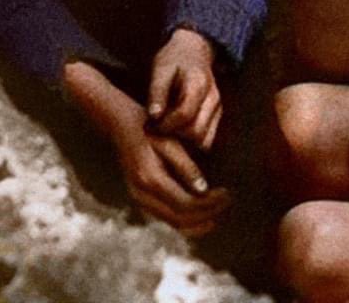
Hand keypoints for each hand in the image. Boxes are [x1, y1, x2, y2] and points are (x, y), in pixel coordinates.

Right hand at [110, 117, 230, 235]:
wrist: (121, 126)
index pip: (184, 204)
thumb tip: (203, 189)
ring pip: (172, 222)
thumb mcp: (169, 141)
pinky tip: (200, 216)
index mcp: (149, 179)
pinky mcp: (143, 200)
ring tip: (217, 215)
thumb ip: (185, 166)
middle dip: (206, 215)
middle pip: (179, 218)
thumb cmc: (149, 128)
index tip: (227, 194)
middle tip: (227, 203)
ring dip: (196, 223)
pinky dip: (185, 221)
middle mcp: (142, 195)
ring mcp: (140, 200)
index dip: (208, 204)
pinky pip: (167, 217)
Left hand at [146, 28, 222, 150]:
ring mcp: (217, 108)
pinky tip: (178, 130)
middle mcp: (213, 98)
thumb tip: (153, 116)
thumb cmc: (174, 60)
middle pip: (196, 132)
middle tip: (156, 129)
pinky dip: (193, 141)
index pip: (184, 115)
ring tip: (167, 129)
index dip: (165, 125)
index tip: (150, 125)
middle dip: (174, 136)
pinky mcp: (217, 116)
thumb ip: (157, 92)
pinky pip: (207, 139)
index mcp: (198, 84)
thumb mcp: (161, 70)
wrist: (193, 50)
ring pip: (204, 141)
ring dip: (184, 141)